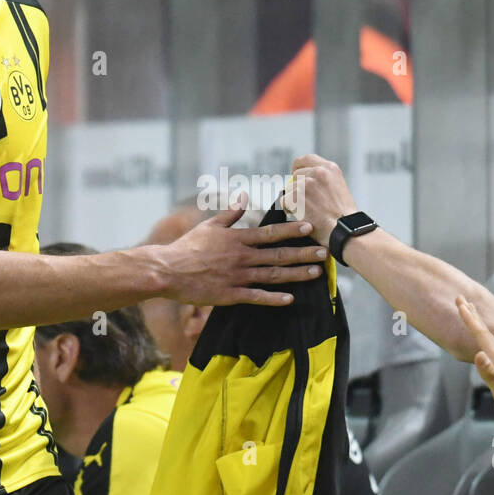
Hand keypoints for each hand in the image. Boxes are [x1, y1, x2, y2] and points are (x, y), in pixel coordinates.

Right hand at [159, 191, 326, 306]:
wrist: (168, 271)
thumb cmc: (188, 247)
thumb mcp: (210, 226)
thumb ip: (230, 213)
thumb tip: (244, 195)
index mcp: (237, 239)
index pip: (270, 233)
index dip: (291, 230)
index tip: (310, 226)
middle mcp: (242, 257)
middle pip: (278, 255)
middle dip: (303, 253)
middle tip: (325, 251)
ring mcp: (238, 277)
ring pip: (273, 275)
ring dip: (296, 274)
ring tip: (316, 272)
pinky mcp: (231, 295)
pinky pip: (256, 296)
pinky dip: (273, 298)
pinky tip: (290, 299)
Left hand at [288, 154, 358, 243]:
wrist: (346, 231)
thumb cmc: (344, 217)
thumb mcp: (339, 189)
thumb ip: (324, 180)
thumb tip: (306, 180)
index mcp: (330, 168)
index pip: (306, 159)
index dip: (298, 168)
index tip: (296, 176)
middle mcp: (319, 171)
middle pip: (295, 175)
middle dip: (296, 188)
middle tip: (303, 203)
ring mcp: (307, 183)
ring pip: (289, 189)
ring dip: (294, 201)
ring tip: (308, 213)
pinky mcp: (297, 195)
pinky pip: (284, 202)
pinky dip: (289, 211)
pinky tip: (302, 217)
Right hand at [456, 297, 493, 436]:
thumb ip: (491, 375)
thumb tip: (479, 354)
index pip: (482, 335)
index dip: (470, 319)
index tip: (460, 302)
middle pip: (485, 331)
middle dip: (472, 314)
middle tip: (460, 297)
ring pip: (488, 336)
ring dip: (478, 323)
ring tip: (471, 311)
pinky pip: (491, 345)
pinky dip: (484, 336)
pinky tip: (484, 339)